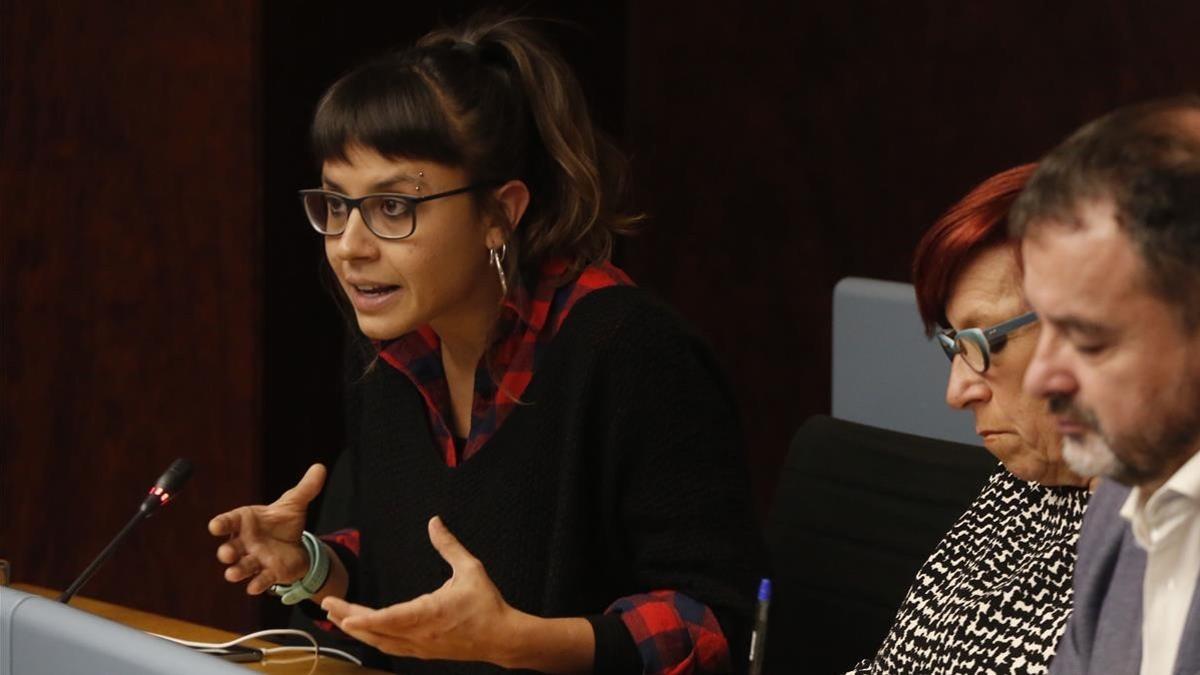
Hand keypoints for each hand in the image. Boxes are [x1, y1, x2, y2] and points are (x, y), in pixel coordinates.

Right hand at [208, 464, 325, 594]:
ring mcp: (255, 559)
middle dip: (227, 552)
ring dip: (236, 571)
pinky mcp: (268, 573)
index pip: (229, 521)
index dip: (221, 524)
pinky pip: (260, 580)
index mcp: (246, 521)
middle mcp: (245, 542)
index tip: (215, 526)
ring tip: (231, 574)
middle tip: (226, 554)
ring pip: (241, 567)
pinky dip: (257, 584)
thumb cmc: (284, 522)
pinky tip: (253, 588)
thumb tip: (320, 468)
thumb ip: (305, 488)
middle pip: (231, 547)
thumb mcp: (295, 503)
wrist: (295, 545)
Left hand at [322, 516, 521, 664]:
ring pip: (380, 643)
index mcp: (429, 613)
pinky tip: (365, 631)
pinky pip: (391, 647)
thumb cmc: (487, 604)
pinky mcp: (424, 652)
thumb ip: (449, 545)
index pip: (389, 618)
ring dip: (358, 630)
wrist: (502, 638)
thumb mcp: (470, 568)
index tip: (341, 612)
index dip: (363, 618)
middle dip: (348, 618)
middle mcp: (419, 634)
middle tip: (327, 605)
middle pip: (375, 631)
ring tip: (338, 617)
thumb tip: (434, 522)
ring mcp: (420, 647)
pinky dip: (374, 639)